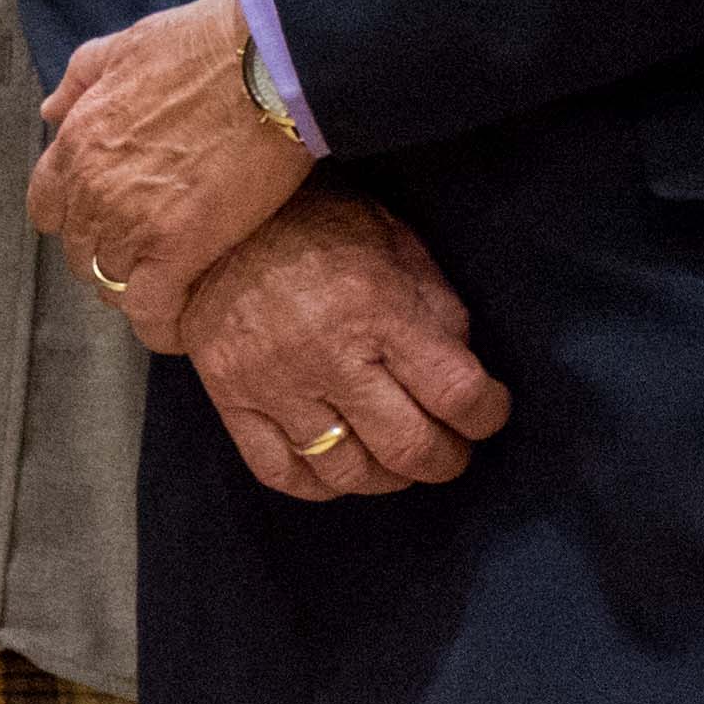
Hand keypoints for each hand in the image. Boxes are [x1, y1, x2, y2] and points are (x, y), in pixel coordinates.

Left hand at [31, 0, 313, 311]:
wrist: (266, 65)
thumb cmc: (203, 47)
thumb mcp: (122, 46)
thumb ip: (78, 80)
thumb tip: (51, 111)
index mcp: (77, 142)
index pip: (47, 208)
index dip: (74, 220)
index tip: (102, 222)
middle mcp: (93, 189)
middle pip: (80, 251)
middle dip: (106, 255)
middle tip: (145, 255)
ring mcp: (132, 223)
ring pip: (110, 282)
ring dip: (135, 287)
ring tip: (166, 287)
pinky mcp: (179, 249)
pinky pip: (150, 310)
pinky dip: (159, 325)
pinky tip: (175, 329)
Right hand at [169, 188, 510, 500]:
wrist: (216, 219)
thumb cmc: (318, 224)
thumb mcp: (396, 243)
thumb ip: (437, 309)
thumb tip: (465, 371)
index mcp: (377, 309)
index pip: (456, 393)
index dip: (487, 414)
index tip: (488, 410)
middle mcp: (326, 355)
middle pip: (408, 447)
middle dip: (447, 459)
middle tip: (451, 448)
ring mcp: (273, 384)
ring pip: (348, 471)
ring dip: (389, 478)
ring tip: (397, 459)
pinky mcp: (230, 399)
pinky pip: (281, 472)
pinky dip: (320, 484)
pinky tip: (340, 466)